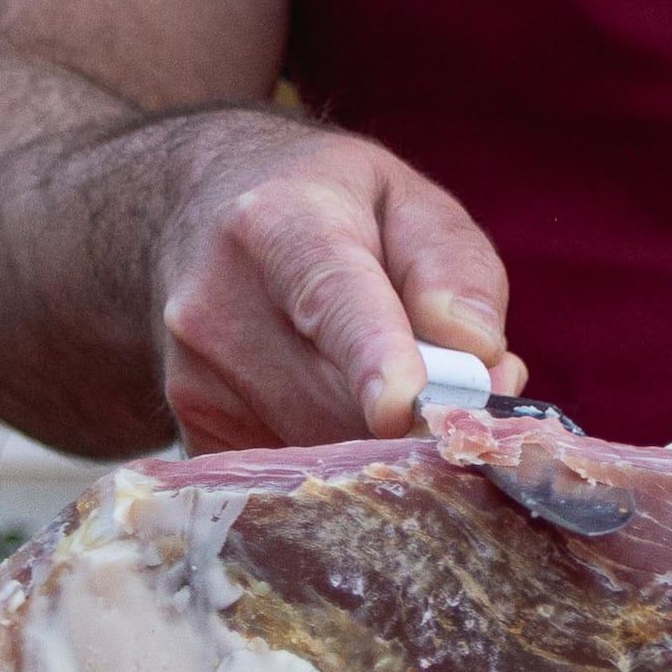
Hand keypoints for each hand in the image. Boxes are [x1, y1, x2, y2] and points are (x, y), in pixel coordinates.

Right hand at [149, 116, 521, 452]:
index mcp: (278, 223)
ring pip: (319, 448)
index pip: (330, 299)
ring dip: (375, 436)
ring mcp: (192, 375)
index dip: (371, 358)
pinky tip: (332, 403)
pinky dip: (333, 455)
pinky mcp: (192, 427)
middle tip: (454, 388)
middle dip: (413, 412)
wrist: (193, 214)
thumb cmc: (326, 206)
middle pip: (338, 398)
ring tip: (381, 379)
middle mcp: (217, 302)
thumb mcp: (405, 200)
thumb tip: (480, 354)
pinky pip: (289, 472)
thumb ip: (453, 265)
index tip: (400, 406)